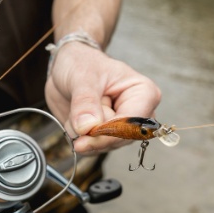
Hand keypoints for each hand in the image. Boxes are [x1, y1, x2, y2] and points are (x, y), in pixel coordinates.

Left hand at [45, 43, 161, 153]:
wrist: (69, 68)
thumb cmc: (83, 64)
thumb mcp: (82, 77)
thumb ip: (85, 102)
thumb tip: (87, 127)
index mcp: (144, 94)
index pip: (132, 124)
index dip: (108, 132)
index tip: (85, 130)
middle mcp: (138, 115)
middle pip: (119, 139)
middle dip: (93, 132)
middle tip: (79, 109)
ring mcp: (123, 128)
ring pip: (104, 146)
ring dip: (83, 133)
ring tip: (78, 109)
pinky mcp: (107, 136)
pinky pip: (92, 148)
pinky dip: (78, 136)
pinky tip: (76, 119)